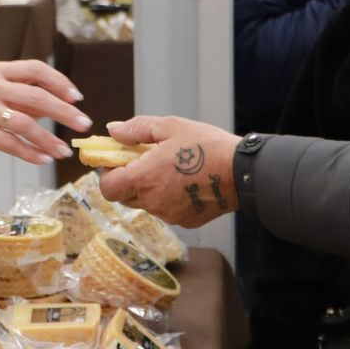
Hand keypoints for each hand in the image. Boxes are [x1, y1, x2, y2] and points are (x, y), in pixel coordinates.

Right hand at [0, 60, 88, 164]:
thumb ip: (6, 89)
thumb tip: (39, 102)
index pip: (35, 70)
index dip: (59, 82)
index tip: (75, 95)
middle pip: (37, 97)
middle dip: (64, 111)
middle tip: (82, 123)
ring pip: (26, 124)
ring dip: (49, 138)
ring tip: (63, 150)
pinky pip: (8, 143)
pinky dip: (28, 152)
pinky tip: (41, 159)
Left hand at [96, 115, 239, 226]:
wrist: (242, 172)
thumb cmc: (206, 146)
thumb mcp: (170, 126)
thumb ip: (136, 129)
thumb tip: (112, 131)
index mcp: (143, 179)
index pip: (107, 187)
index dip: (109, 174)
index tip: (119, 161)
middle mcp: (152, 202)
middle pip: (125, 196)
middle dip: (129, 180)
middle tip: (146, 161)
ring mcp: (169, 214)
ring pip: (146, 203)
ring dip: (150, 189)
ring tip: (172, 169)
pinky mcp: (185, 221)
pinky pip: (167, 210)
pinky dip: (169, 198)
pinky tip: (186, 182)